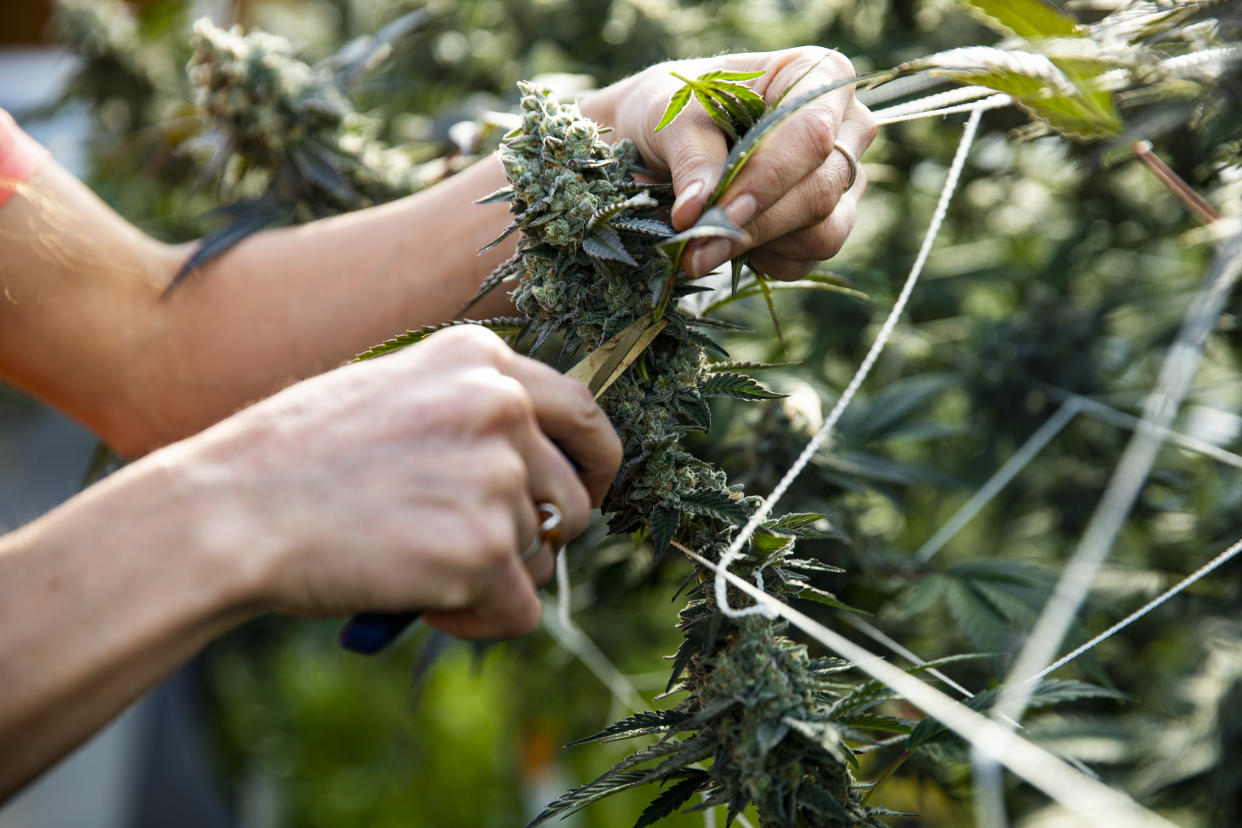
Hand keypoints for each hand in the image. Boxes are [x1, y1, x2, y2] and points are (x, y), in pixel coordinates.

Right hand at [192, 325, 621, 638]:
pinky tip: (418, 599)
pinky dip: (476, 620)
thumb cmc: (292, 458)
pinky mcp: (484, 550)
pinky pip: (519, 610)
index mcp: (480, 359)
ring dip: (493, 577)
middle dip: (539, 535)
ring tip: (417, 566)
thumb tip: (532, 468)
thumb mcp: (391, 393)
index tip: (586, 495)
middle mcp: (502, 407)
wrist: (229, 509)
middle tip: (485, 554)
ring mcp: (497, 477)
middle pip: (574, 498)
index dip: (594, 466)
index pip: (584, 414)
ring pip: (542, 557)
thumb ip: (468, 414)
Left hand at [586, 47, 875, 279]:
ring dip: (758, 246)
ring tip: (704, 241)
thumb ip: (692, 159)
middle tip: (696, 248)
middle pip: (821, 190)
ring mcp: (843, 180)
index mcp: (818, 75)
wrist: (667, 138)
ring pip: (823, 233)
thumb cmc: (678, 109)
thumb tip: (696, 213)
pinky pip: (807, 260)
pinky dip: (763, 261)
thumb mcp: (674, 117)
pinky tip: (730, 241)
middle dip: (755, 225)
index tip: (721, 212)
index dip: (769, 178)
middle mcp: (846, 127)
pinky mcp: (829, 224)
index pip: (811, 134)